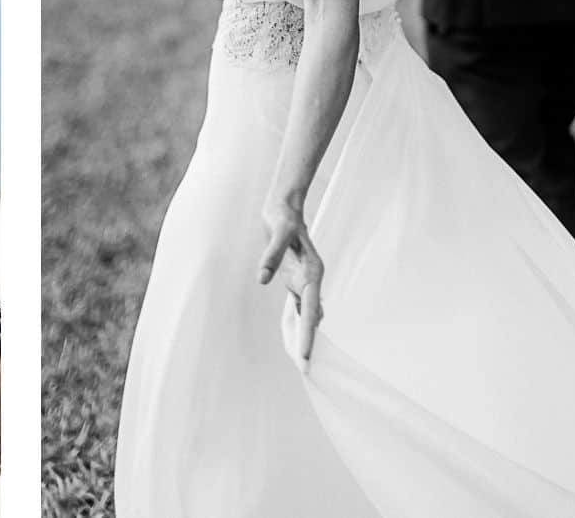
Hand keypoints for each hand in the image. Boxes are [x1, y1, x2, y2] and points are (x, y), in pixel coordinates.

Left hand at [259, 195, 324, 367]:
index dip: (308, 334)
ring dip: (304, 334)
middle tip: (305, 367)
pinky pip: (298, 306)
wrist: (284, 207)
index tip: (306, 356)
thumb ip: (271, 255)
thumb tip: (262, 279)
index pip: (310, 311)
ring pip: (306, 314)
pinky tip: (297, 336)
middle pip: (311, 317)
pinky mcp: (295, 279)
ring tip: (302, 359)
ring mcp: (304, 281)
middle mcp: (311, 280)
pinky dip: (298, 322)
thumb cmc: (283, 218)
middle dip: (308, 341)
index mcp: (312, 272)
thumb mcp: (278, 232)